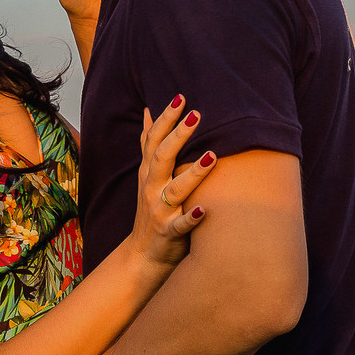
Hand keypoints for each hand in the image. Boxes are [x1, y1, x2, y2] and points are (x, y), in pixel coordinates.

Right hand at [129, 95, 215, 268]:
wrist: (142, 256)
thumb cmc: (152, 210)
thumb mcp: (147, 175)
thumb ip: (148, 144)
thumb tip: (147, 111)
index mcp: (149, 173)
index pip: (153, 140)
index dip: (165, 119)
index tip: (180, 97)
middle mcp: (151, 188)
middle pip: (162, 157)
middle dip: (178, 136)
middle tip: (196, 114)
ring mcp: (160, 211)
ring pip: (175, 190)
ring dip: (192, 174)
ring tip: (212, 156)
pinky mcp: (169, 233)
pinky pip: (180, 226)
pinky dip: (192, 219)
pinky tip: (205, 211)